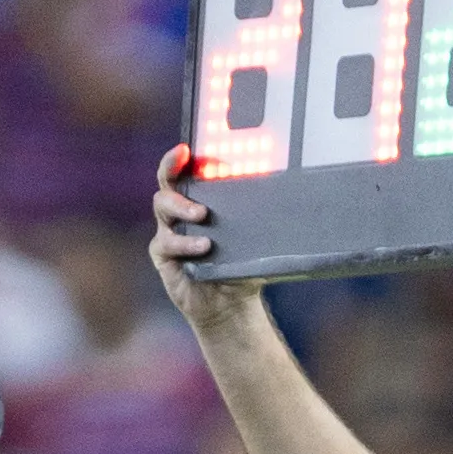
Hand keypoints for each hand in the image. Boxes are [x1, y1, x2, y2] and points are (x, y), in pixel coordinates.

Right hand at [150, 144, 263, 336]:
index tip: (187, 147)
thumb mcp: (255, 240)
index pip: (187, 171)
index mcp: (200, 200)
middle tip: (183, 159)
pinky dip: (185, 243)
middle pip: (167, 181)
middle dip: (171, 166)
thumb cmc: (241, 266)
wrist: (229, 305)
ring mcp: (169, 231)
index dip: (182, 157)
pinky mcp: (164, 255)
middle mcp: (180, 212)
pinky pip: (167, 242)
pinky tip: (203, 245)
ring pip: (163, 206)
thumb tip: (289, 200)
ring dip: (181, 206)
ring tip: (202, 214)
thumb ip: (262, 220)